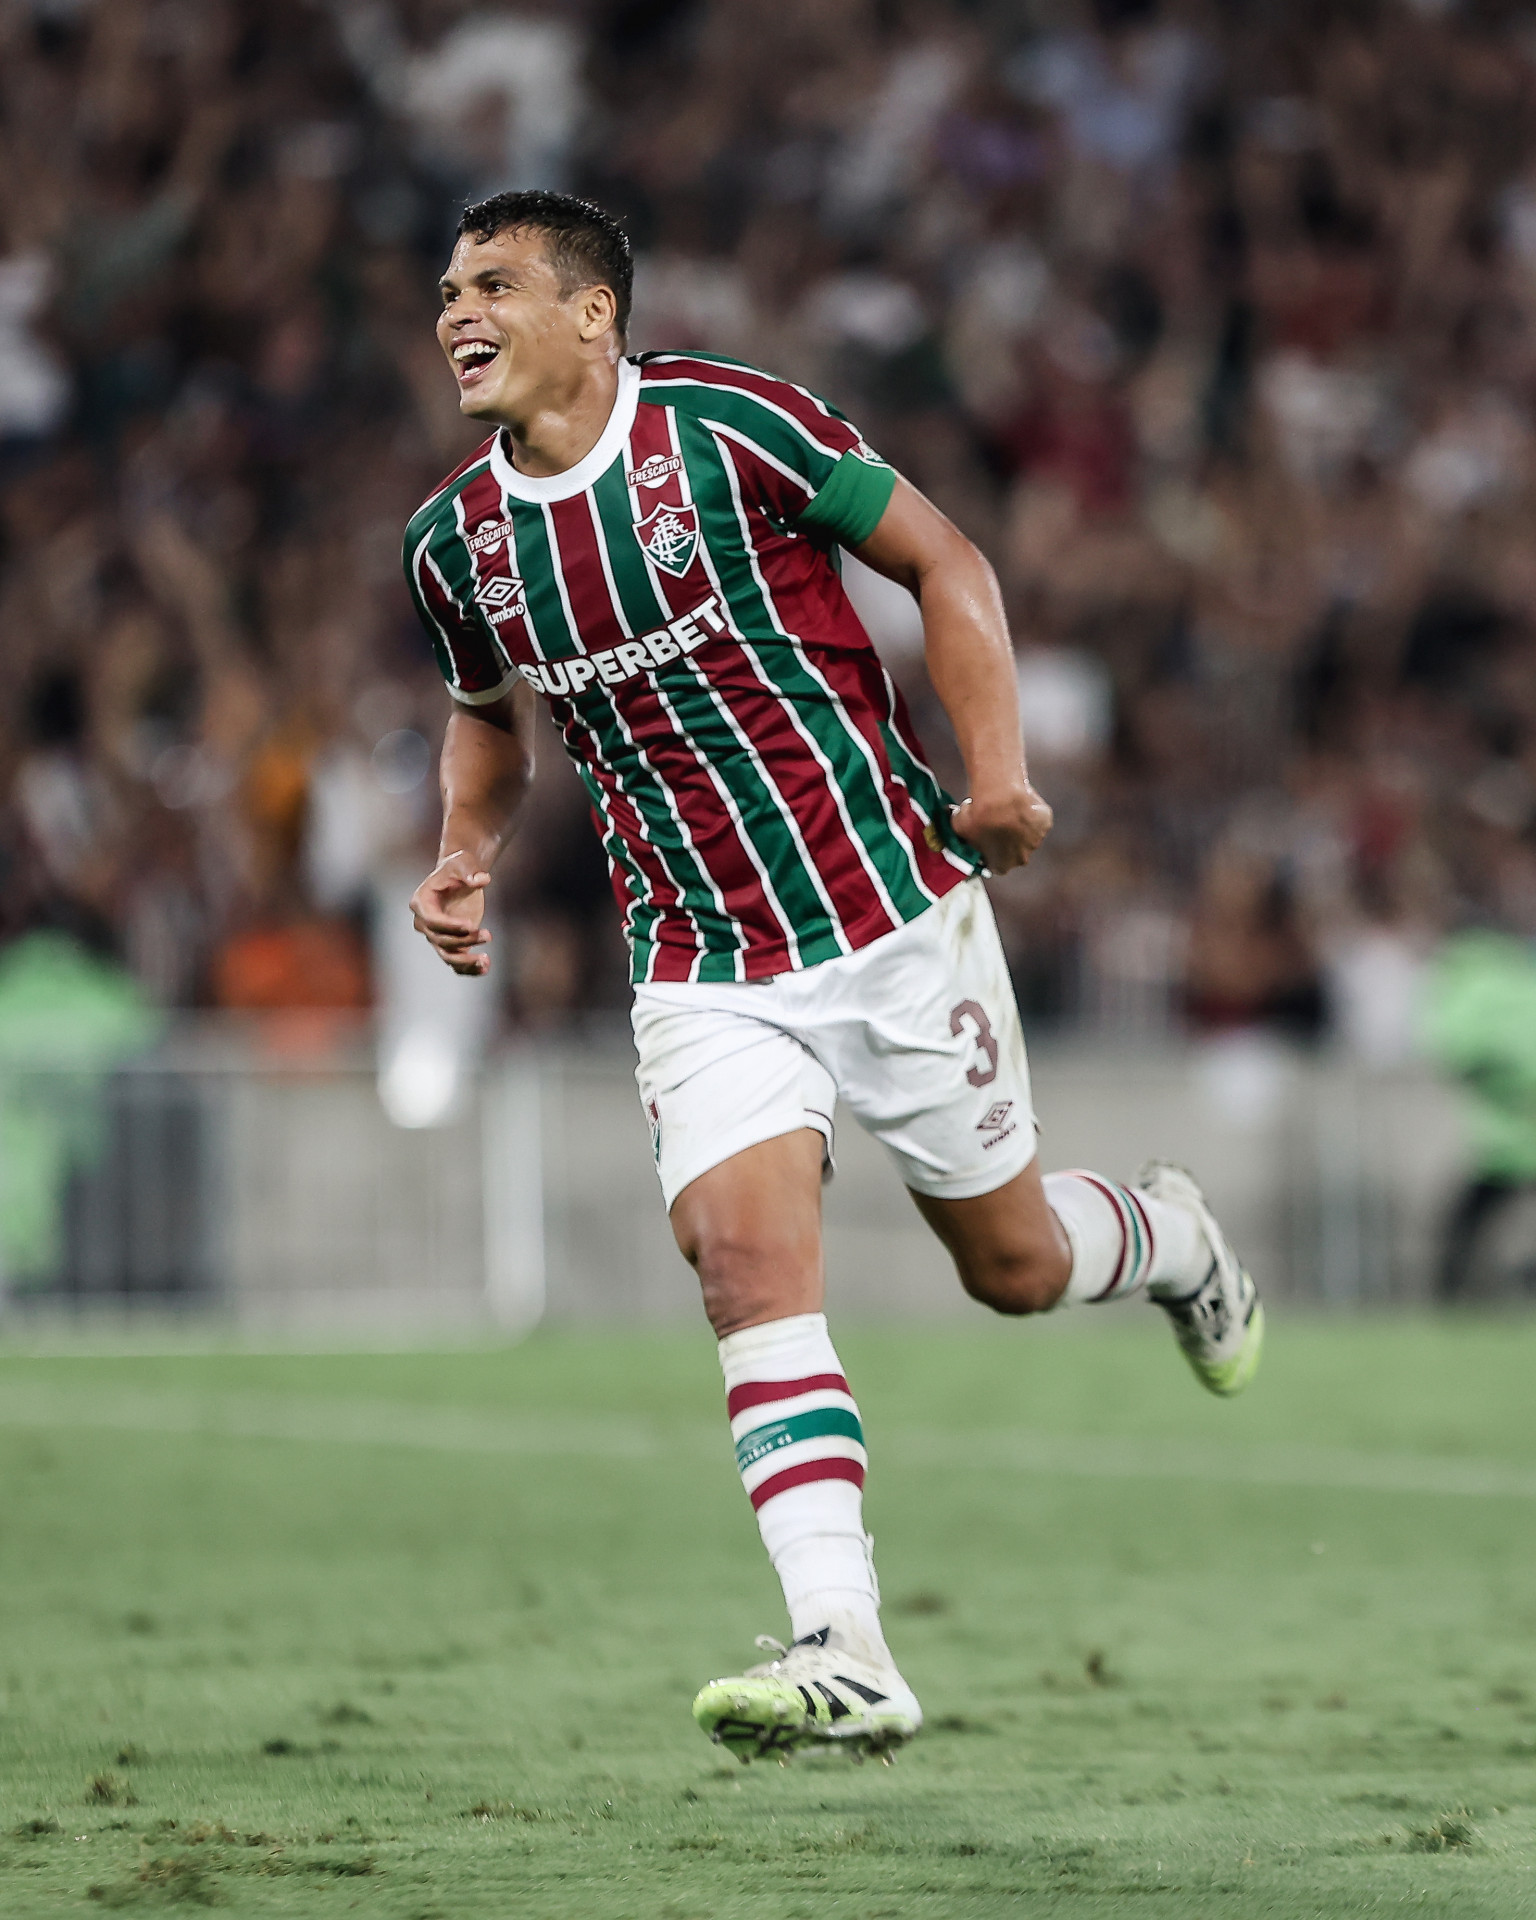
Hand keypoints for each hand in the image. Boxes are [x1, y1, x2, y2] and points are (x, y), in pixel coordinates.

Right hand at [410, 852, 492, 974]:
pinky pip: (456, 962)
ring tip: (485, 961)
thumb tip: (482, 879)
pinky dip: (469, 969)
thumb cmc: (458, 867)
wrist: (460, 877)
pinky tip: (485, 968)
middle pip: (440, 940)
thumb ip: (470, 871)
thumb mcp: (463, 863)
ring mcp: (436, 936)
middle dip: (464, 940)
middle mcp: (424, 923)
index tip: (470, 925)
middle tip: (488, 935)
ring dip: (466, 961)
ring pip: (447, 956)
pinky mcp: (451, 944)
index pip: (432, 921)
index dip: (449, 925)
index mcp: (421, 903)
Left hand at [950, 779, 1052, 873]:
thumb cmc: (977, 816)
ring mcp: (1035, 841)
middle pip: (1013, 852)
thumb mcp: (958, 828)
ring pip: (1026, 835)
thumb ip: (959, 834)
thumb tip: (951, 824)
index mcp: (1000, 866)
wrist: (1000, 797)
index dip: (988, 850)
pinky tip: (1020, 802)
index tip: (982, 837)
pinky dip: (1031, 812)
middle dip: (1006, 840)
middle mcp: (1021, 859)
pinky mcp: (1045, 824)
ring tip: (1006, 808)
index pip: (994, 863)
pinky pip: (1037, 819)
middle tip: (995, 821)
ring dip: (1019, 826)